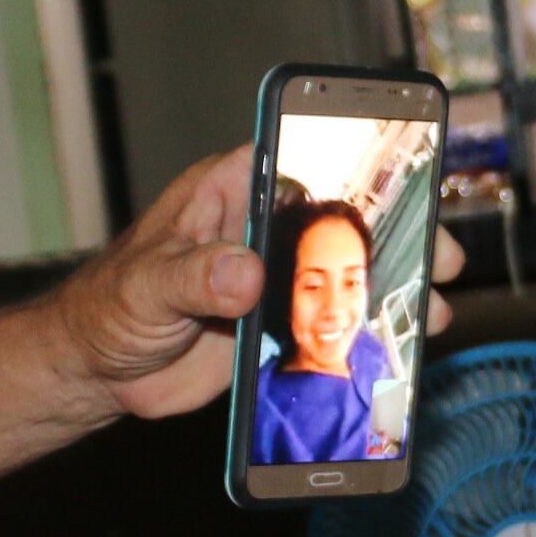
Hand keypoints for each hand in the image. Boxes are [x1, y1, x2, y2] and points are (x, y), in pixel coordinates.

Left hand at [55, 149, 464, 420]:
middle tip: (439, 255)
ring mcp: (272, 281)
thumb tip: (244, 273)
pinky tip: (397, 351)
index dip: (352, 166)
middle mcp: (259, 232)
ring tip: (433, 310)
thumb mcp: (145, 285)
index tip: (402, 178)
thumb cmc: (107, 308)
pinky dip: (363, 338)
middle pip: (338, 223)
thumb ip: (193, 276)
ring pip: (342, 277)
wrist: (96, 373)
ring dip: (389, 291)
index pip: (299, 163)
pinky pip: (328, 327)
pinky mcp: (274, 330)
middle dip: (395, 236)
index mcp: (229, 194)